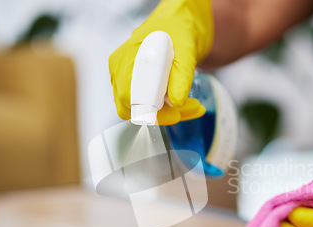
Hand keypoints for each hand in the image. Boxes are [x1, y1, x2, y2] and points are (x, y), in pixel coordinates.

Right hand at [109, 0, 213, 124]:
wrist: (177, 26)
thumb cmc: (177, 32)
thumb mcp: (186, 51)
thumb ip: (181, 77)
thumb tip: (176, 101)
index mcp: (127, 59)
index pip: (131, 98)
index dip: (154, 111)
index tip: (176, 113)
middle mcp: (120, 70)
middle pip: (134, 109)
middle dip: (165, 114)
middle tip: (190, 108)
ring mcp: (124, 79)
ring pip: (140, 111)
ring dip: (168, 113)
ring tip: (191, 105)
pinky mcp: (133, 86)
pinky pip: (145, 107)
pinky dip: (166, 110)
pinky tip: (181, 102)